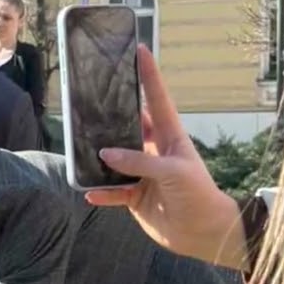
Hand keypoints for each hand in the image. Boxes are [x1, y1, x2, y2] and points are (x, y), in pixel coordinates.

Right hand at [85, 45, 247, 270]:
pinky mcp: (135, 197)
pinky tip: (87, 191)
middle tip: (90, 97)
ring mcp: (142, 173)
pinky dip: (100, 192)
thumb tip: (106, 153)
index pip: (157, 99)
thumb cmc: (198, 194)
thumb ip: (139, 160)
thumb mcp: (173, 171)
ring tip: (79, 145)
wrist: (203, 233)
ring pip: (115, 158)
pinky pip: (111, 191)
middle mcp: (154, 151)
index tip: (140, 50)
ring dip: (99, 155)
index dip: (149, 75)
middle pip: (129, 126)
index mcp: (170, 136)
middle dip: (112, 113)